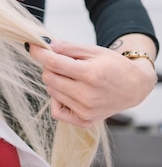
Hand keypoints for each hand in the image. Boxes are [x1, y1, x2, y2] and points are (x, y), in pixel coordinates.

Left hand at [28, 38, 157, 127]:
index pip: (53, 63)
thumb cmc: (114, 66)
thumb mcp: (94, 50)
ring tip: (72, 77)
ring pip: (51, 92)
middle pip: (49, 78)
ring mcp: (86, 110)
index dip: (40, 53)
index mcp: (91, 75)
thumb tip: (47, 45)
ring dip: (55, 82)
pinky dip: (57, 99)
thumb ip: (68, 48)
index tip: (33, 47)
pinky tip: (69, 92)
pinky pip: (57, 111)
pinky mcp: (84, 121)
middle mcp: (88, 95)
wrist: (134, 87)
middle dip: (50, 67)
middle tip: (63, 63)